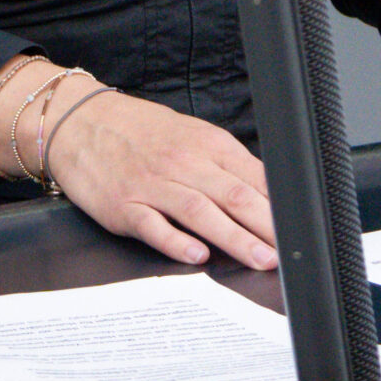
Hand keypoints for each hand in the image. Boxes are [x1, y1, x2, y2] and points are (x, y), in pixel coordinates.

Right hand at [43, 89, 278, 270]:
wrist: (81, 122)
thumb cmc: (140, 133)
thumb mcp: (192, 136)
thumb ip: (228, 164)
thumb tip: (269, 193)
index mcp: (207, 145)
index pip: (253, 178)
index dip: (279, 206)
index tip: (299, 230)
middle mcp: (183, 164)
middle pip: (233, 196)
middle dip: (265, 227)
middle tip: (288, 251)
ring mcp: (153, 186)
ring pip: (201, 212)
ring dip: (234, 238)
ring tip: (258, 258)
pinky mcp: (124, 206)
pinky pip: (154, 226)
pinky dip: (176, 241)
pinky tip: (196, 255)